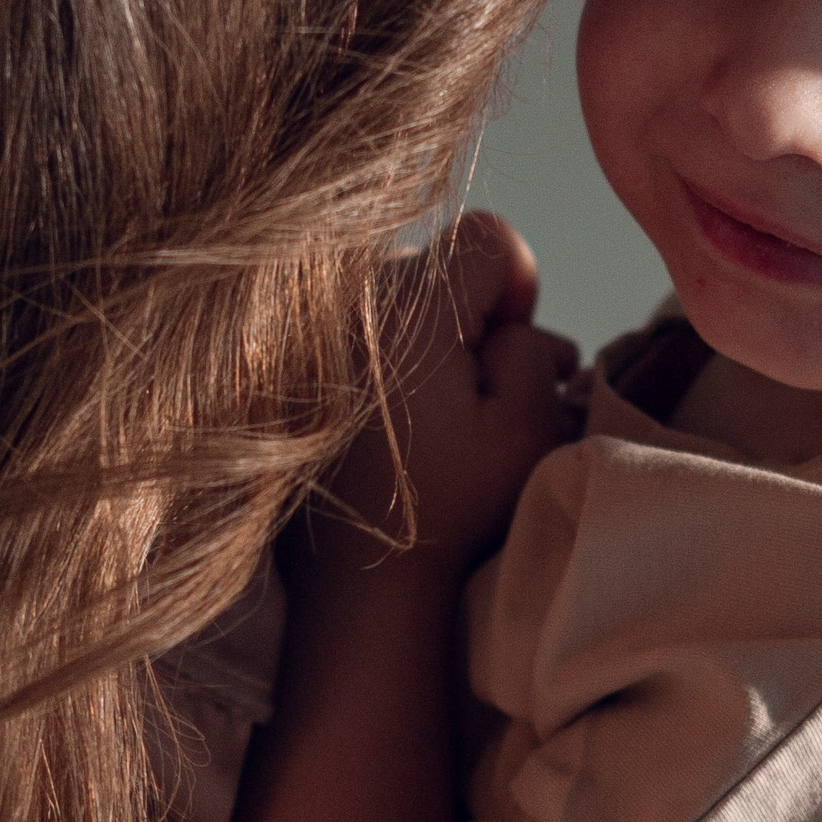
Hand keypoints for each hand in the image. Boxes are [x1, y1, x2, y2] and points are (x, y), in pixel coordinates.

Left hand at [331, 212, 579, 567]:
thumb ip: (530, 345)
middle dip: (473, 317)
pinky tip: (393, 419)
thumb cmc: (449, 510)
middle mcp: (349, 301)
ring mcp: (311, 328)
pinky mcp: (290, 361)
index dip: (519, 288)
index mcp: (410, 310)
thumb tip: (509, 318)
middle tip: (479, 396)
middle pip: (440, 266)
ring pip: (400, 295)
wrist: (355, 582)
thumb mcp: (525, 428)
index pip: (489, 239)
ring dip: (430, 338)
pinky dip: (386, 356)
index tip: (508, 350)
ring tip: (438, 415)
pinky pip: (359, 324)